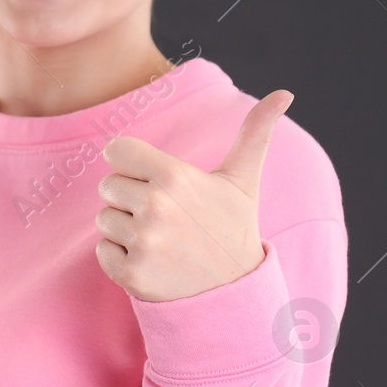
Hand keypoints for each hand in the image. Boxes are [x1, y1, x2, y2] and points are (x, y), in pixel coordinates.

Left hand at [93, 90, 293, 301]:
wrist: (235, 294)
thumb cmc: (233, 229)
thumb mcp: (243, 181)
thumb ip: (254, 133)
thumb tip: (285, 92)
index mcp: (176, 177)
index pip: (117, 151)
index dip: (131, 164)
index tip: (153, 179)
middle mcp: (156, 208)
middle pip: (108, 186)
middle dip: (130, 198)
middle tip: (166, 216)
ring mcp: (143, 243)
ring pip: (103, 219)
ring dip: (125, 228)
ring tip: (162, 239)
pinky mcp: (131, 274)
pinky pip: (101, 251)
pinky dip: (120, 257)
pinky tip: (153, 261)